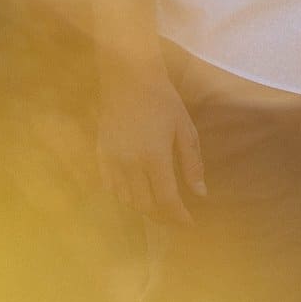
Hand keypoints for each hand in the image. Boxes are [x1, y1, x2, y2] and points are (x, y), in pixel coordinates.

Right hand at [98, 60, 205, 222]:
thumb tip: (200, 194)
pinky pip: (110, 186)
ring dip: (143, 208)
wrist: (128, 78)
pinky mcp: (101, 155)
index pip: (167, 199)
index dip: (179, 217)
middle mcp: (130, 163)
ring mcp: (112, 160)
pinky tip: (135, 194)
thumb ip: (192, 163)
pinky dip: (123, 196)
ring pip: (126, 200)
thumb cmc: (163, 100)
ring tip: (158, 208)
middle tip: (175, 218)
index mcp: (155, 157)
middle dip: (162, 217)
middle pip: (145, 205)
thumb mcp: (185, 129)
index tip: (189, 223)